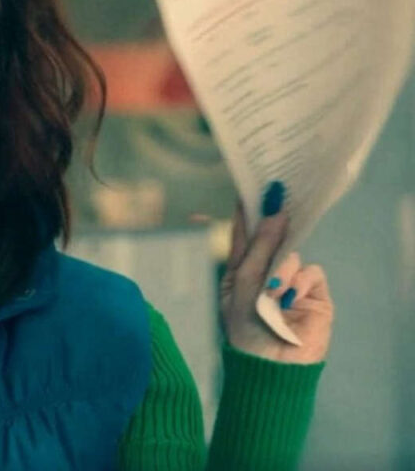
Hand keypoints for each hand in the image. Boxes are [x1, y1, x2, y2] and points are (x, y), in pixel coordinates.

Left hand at [219, 187, 333, 363]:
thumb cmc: (246, 326)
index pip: (244, 236)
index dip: (247, 214)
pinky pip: (310, 272)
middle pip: (271, 240)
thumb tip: (275, 214)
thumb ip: (260, 247)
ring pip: (292, 254)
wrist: (270, 365)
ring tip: (273, 290)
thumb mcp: (244, 282)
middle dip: (272, 224)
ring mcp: (291, 284)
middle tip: (275, 197)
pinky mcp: (314, 295)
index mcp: (240, 272)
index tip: (249, 188)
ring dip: (282, 268)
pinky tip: (290, 299)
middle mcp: (265, 274)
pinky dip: (300, 282)